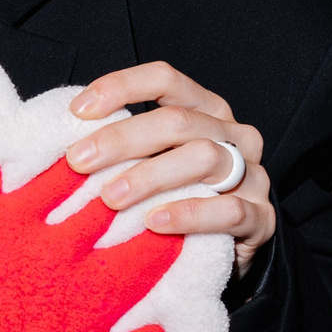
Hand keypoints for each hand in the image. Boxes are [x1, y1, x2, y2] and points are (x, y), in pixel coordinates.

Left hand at [64, 63, 272, 272]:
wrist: (229, 251)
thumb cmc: (180, 198)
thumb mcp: (155, 163)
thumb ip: (127, 148)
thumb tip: (69, 142)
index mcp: (205, 110)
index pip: (166, 80)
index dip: (121, 87)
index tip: (78, 111)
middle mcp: (232, 135)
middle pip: (178, 121)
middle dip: (122, 139)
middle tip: (79, 161)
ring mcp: (253, 174)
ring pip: (204, 158)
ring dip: (150, 176)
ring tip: (110, 197)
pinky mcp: (261, 217)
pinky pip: (229, 210)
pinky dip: (189, 213)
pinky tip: (155, 222)